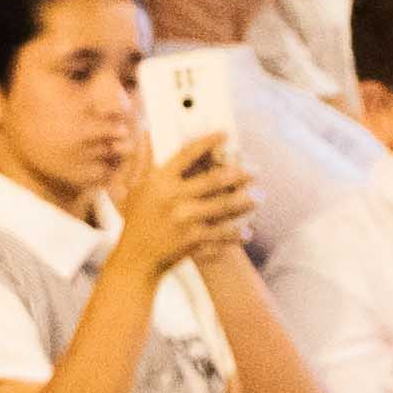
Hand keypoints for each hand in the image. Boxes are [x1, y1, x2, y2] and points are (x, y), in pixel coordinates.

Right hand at [109, 137, 253, 276]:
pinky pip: (224, 232)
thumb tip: (146, 133)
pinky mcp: (193, 239)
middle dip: (240, 174)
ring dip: (246, 201)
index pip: (187, 154)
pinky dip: (238, 232)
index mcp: (159, 182)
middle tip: (255, 171)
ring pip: (225, 205)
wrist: (135, 259)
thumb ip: (142, 161)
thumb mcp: (134, 189)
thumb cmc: (137, 221)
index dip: (208, 142)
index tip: (224, 134)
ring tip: (258, 197)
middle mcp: (173, 198)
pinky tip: (248, 231)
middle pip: (216, 179)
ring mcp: (185, 219)